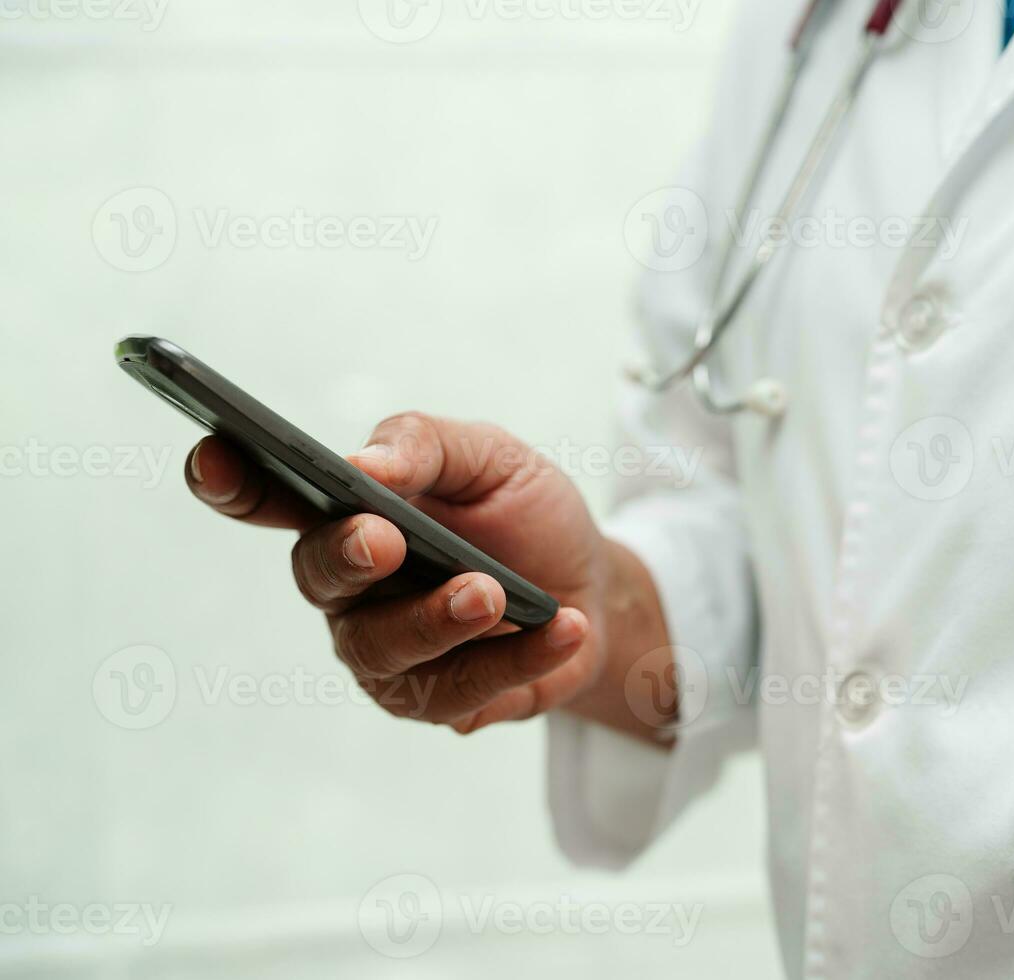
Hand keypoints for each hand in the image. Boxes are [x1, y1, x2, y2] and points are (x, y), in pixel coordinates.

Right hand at [184, 412, 673, 739]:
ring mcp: (384, 651)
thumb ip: (426, 447)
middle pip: (320, 577)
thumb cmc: (524, 516)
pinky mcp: (436, 702)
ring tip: (490, 592)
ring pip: (385, 647)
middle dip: (347, 556)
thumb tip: (363, 464)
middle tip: (385, 539)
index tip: (214, 456)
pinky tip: (560, 627)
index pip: (268, 497)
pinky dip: (518, 657)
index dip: (229, 481)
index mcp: (345, 513)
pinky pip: (464, 690)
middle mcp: (349, 588)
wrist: (592, 586)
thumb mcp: (491, 459)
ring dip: (437, 619)